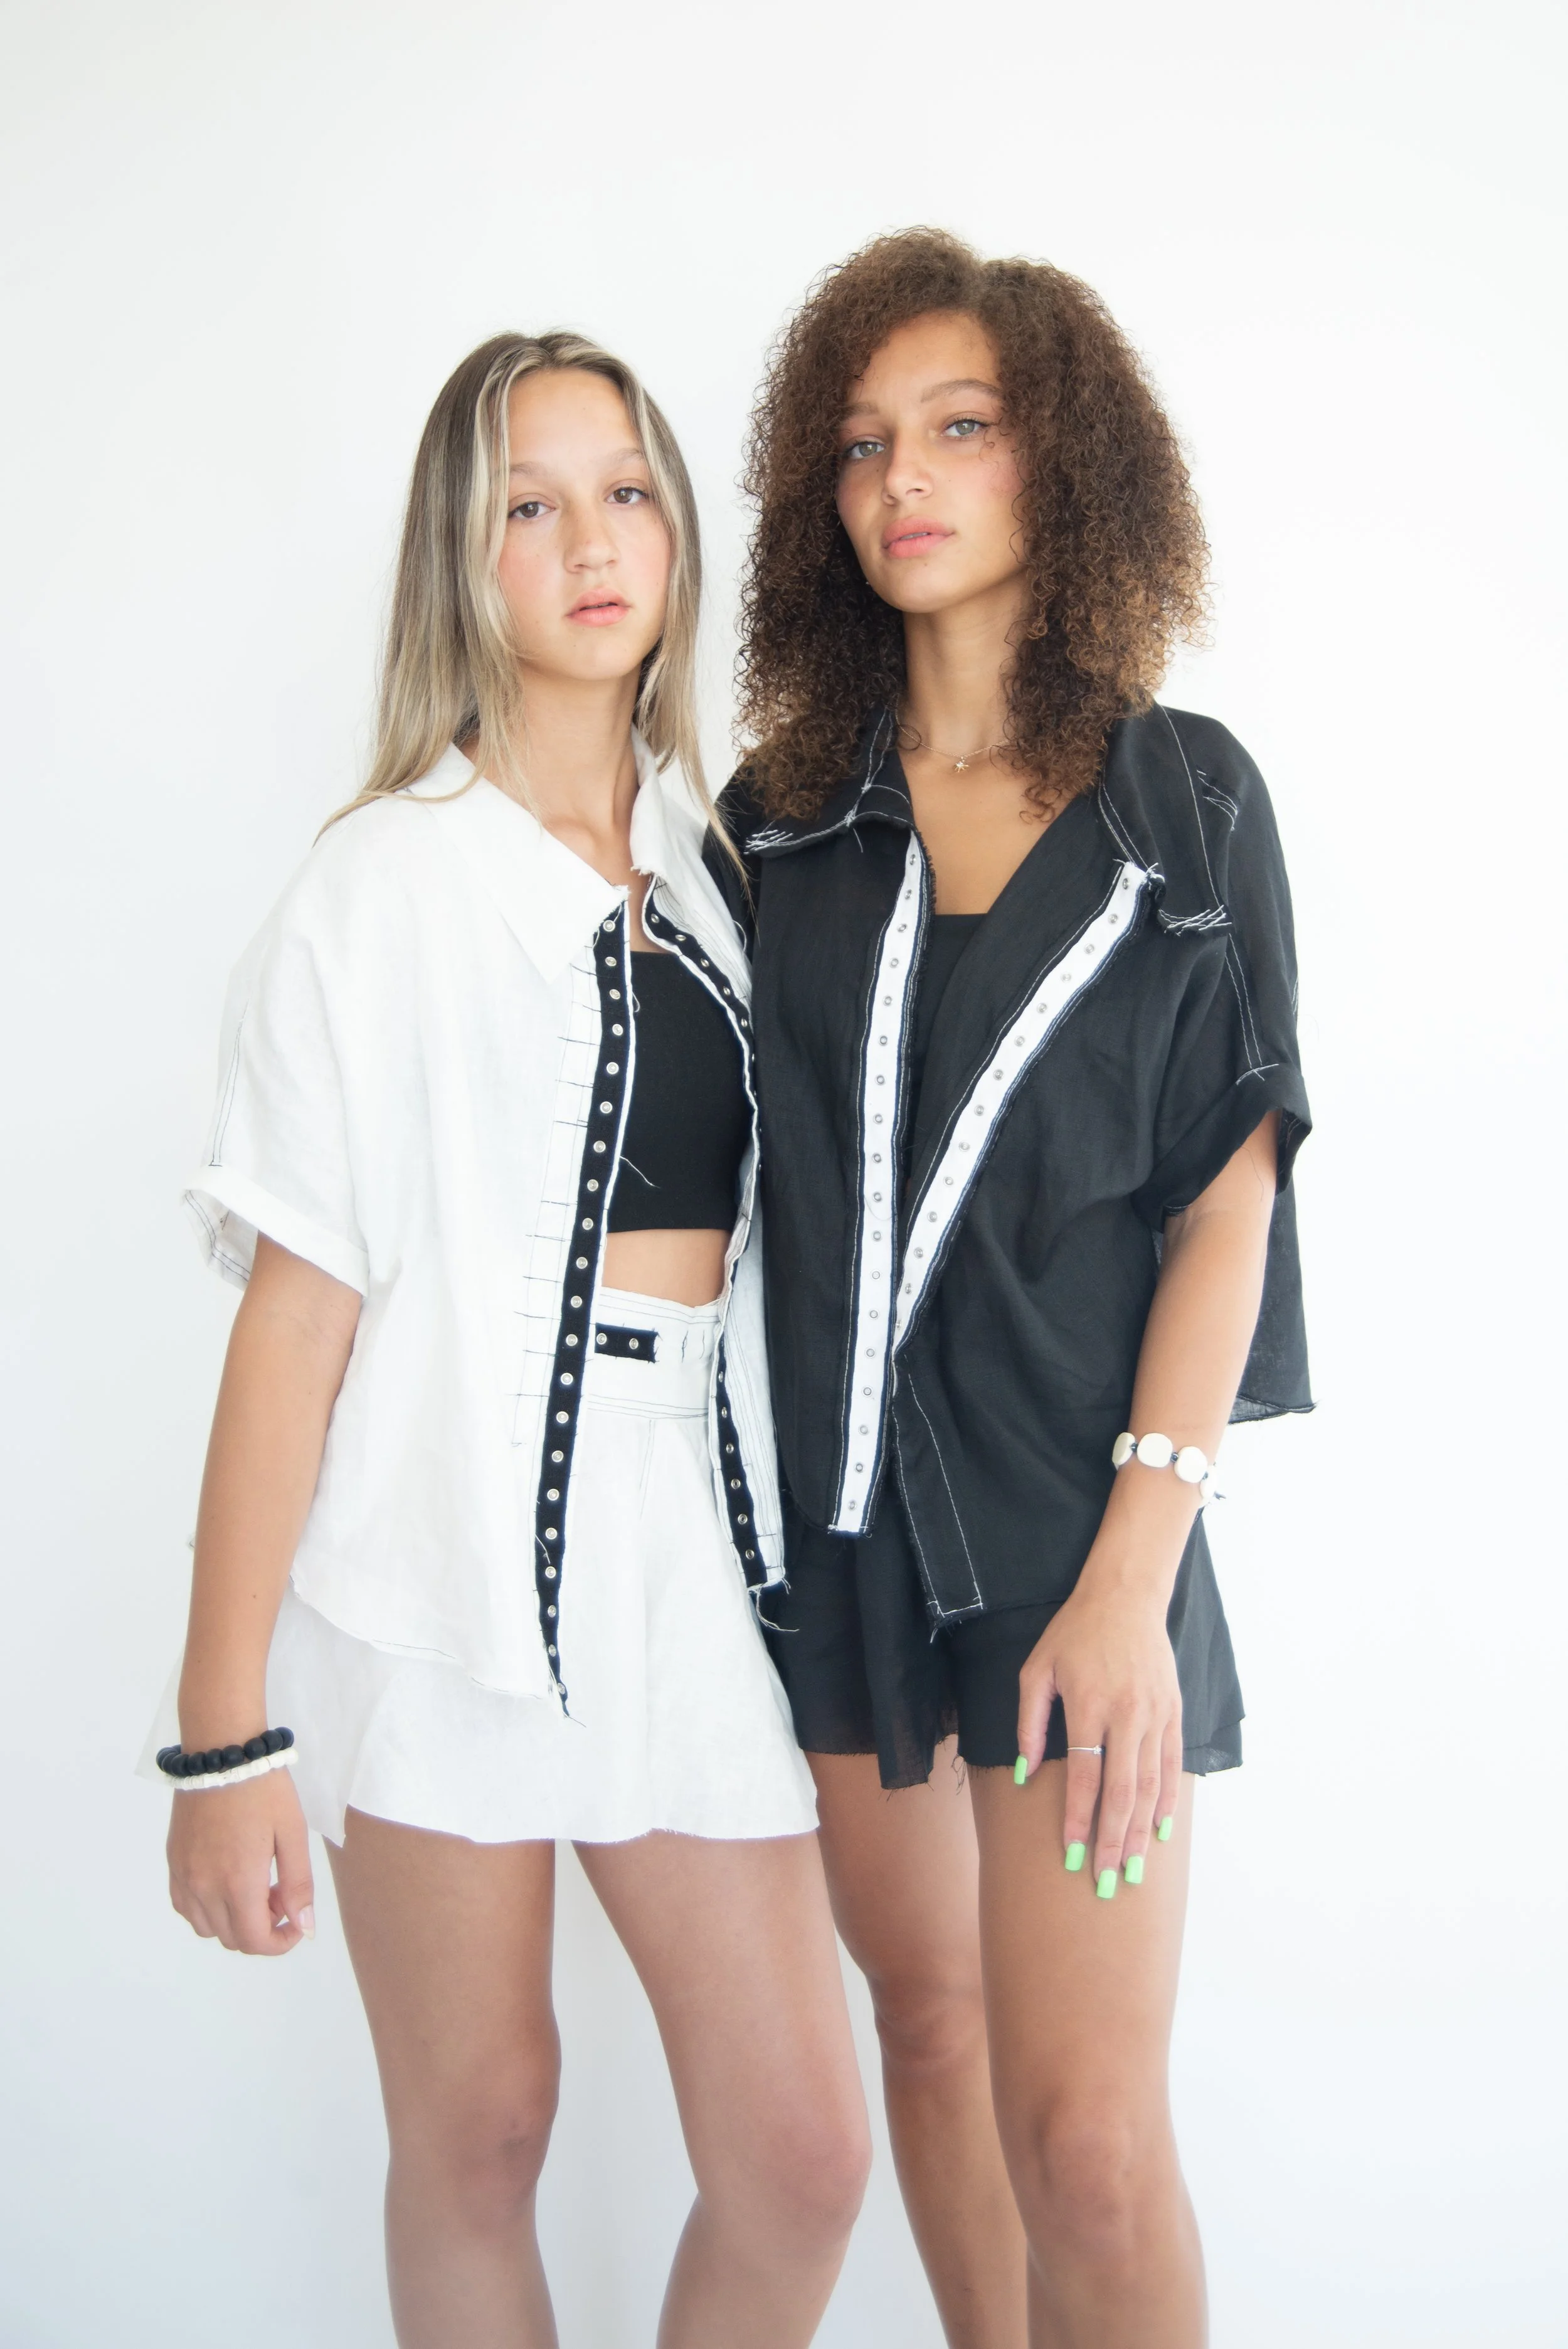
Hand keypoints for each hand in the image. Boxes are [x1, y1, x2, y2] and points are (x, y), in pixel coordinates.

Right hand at [167, 1768, 314, 1954]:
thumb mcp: (292, 1834)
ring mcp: (184, 1876)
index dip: (280, 1942)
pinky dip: (207, 1909)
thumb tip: (303, 1928)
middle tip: (280, 1893)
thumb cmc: (264, 1790)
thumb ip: (298, 1886)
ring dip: (234, 1921)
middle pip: (232, 1939)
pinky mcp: (173, 1863)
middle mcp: (204, 1887)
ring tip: (255, 1885)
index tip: (296, 1923)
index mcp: (237, 1882)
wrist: (223, 1753)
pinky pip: (186, 1907)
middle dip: (262, 1927)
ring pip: (207, 1927)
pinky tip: (226, 1882)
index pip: (255, 1941)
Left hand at [1016, 1575, 1181, 1889]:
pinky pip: (1171, 1764)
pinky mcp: (1172, 1711)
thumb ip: (1028, 1722)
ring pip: (1151, 1784)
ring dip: (1141, 1830)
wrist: (1125, 1597)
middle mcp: (1126, 1713)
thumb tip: (1023, 1773)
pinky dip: (1167, 1800)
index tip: (1072, 1856)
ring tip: (1133, 1869)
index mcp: (1088, 1704)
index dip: (1079, 1819)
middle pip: (1122, 1790)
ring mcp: (1155, 1714)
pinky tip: (1159, 1829)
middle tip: (1107, 1882)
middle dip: (1113, 1841)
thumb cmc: (1074, 1633)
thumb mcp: (1037, 1669)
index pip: (1085, 1775)